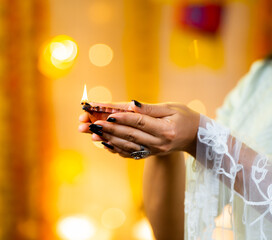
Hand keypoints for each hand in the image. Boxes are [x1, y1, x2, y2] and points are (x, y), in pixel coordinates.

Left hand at [79, 101, 199, 157]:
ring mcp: (153, 151)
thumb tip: (131, 105)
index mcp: (165, 130)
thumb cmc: (184, 117)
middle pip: (131, 135)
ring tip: (94, 134)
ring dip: (109, 140)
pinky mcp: (149, 154)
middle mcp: (159, 143)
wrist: (195, 137)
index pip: (140, 123)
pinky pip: (130, 153)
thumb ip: (150, 108)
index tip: (108, 114)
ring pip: (128, 146)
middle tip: (94, 124)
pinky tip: (104, 143)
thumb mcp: (171, 108)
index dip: (124, 118)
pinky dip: (116, 149)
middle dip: (110, 129)